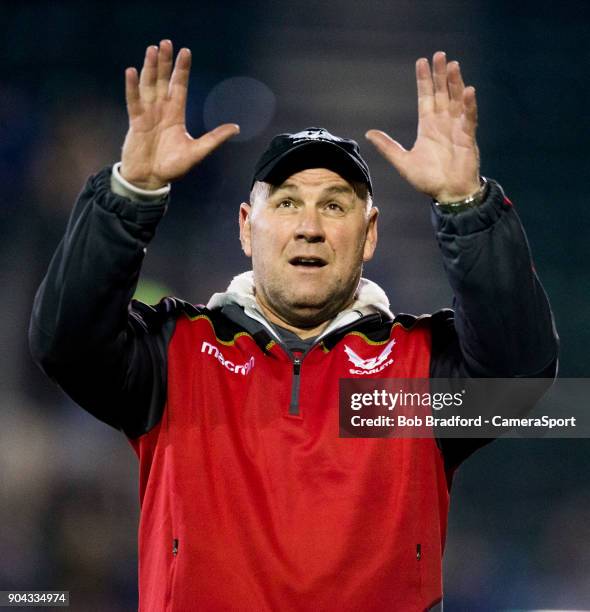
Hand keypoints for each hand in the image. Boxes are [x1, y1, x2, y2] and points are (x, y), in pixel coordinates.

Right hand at [121, 40, 238, 189]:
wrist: (150, 180)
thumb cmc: (172, 167)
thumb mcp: (198, 152)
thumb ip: (214, 138)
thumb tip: (236, 128)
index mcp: (176, 115)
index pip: (180, 87)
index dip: (182, 70)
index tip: (185, 52)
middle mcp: (161, 110)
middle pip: (163, 81)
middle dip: (165, 63)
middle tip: (166, 43)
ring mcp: (147, 114)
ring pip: (148, 85)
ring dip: (150, 68)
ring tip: (152, 50)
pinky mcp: (135, 122)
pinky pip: (134, 100)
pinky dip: (132, 87)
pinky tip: (132, 71)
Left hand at [366, 51, 479, 201]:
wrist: (448, 193)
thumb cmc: (428, 179)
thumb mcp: (403, 162)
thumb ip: (388, 147)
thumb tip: (368, 134)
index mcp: (428, 127)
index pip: (425, 98)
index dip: (424, 81)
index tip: (421, 62)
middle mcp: (443, 123)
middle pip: (441, 93)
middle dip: (440, 75)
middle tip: (439, 55)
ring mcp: (457, 128)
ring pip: (456, 100)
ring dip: (455, 83)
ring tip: (452, 65)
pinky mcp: (468, 137)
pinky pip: (469, 118)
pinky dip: (469, 105)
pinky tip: (468, 91)